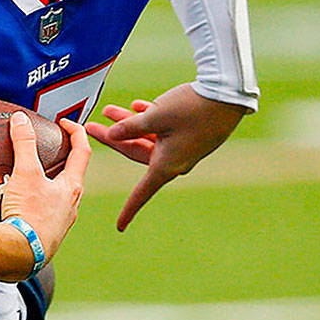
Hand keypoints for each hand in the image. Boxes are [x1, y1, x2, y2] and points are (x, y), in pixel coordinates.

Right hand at [0, 112, 89, 269]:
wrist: (21, 254)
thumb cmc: (29, 216)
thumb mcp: (25, 173)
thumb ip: (24, 144)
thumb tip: (21, 120)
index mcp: (72, 187)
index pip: (83, 151)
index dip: (76, 132)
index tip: (64, 122)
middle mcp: (72, 204)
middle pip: (74, 173)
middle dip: (65, 156)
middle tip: (52, 145)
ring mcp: (61, 220)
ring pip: (62, 194)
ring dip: (53, 180)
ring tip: (35, 174)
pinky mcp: (48, 233)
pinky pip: (48, 210)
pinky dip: (41, 200)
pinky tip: (25, 202)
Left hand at [85, 82, 248, 230]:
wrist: (227, 92)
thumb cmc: (192, 108)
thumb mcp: (155, 117)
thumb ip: (129, 127)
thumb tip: (113, 135)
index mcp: (167, 165)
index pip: (142, 193)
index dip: (129, 210)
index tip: (119, 226)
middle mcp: (176, 160)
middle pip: (136, 153)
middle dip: (114, 139)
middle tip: (92, 126)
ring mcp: (184, 146)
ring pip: (148, 138)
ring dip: (129, 124)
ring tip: (110, 110)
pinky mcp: (190, 132)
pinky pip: (164, 129)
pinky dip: (149, 118)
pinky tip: (137, 105)